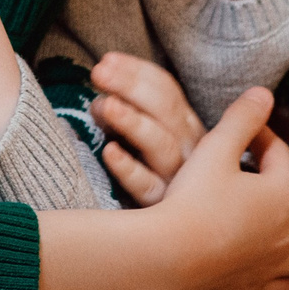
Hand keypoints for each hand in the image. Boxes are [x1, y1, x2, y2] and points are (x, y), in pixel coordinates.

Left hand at [90, 52, 208, 205]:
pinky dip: (129, 169)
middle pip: (165, 110)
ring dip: (132, 122)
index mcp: (187, 126)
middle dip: (131, 85)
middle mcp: (189, 149)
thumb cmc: (163, 174)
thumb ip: (133, 108)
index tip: (107, 59)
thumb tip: (102, 77)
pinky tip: (108, 152)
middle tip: (99, 72)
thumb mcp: (157, 136)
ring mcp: (178, 178)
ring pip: (161, 146)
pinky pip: (148, 188)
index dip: (137, 71)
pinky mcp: (162, 206)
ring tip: (105, 106)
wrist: (187, 230)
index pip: (167, 89)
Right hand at [154, 88, 288, 289]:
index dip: (264, 138)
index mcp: (280, 193)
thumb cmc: (192, 200)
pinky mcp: (258, 286)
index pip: (279, 157)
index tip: (248, 131)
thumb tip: (264, 93)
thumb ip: (242, 120)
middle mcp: (288, 230)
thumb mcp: (215, 149)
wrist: (168, 255)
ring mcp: (276, 262)